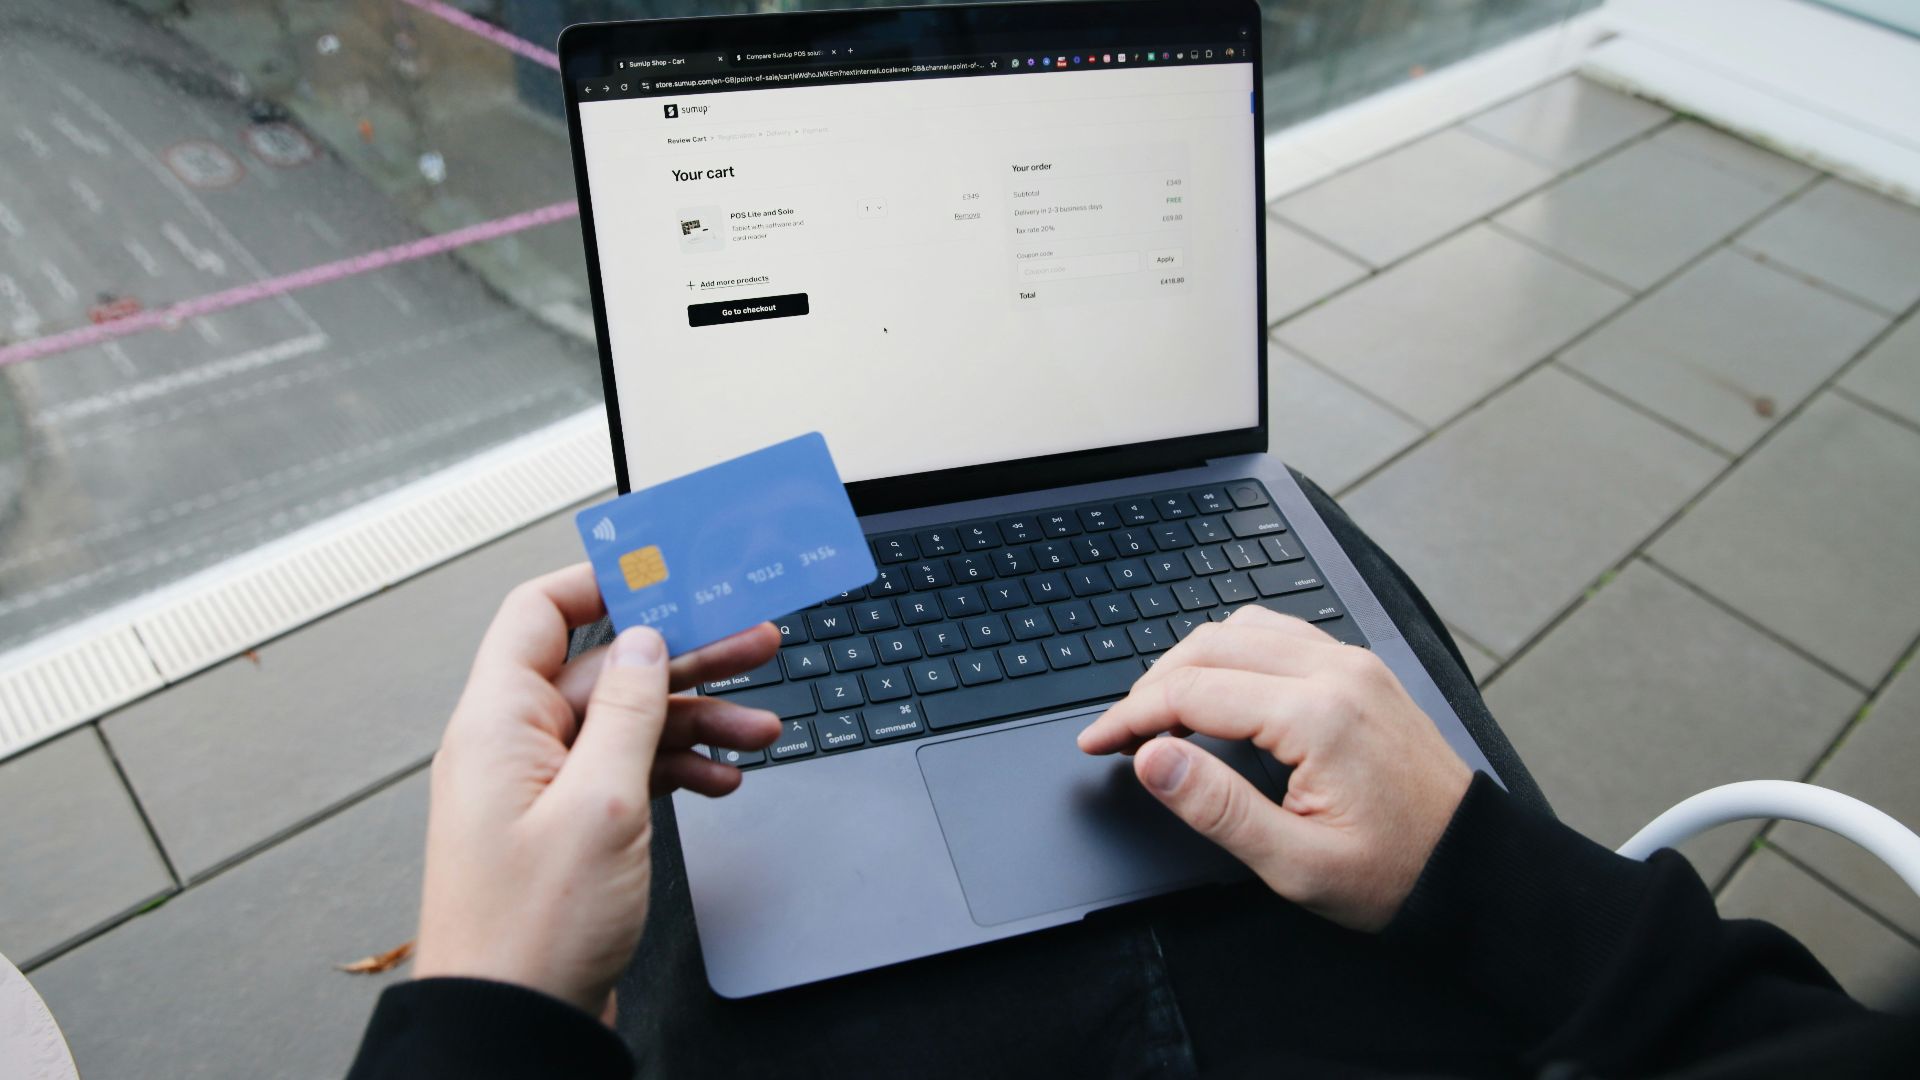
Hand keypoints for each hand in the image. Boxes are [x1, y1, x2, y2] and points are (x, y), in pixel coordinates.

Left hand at [412, 564, 781, 1019]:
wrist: (515, 1026)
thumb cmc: (531, 931)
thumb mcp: (600, 803)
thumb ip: (627, 711)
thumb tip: (645, 642)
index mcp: (497, 723)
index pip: (541, 613)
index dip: (605, 583)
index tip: (670, 569)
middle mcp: (514, 747)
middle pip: (606, 669)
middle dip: (685, 654)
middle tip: (755, 639)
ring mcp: (542, 789)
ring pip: (629, 723)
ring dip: (697, 719)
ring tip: (763, 724)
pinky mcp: (569, 828)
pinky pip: (628, 772)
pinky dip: (678, 769)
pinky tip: (723, 778)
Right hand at [1077, 606, 1471, 931]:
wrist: (1473, 866)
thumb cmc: (1394, 873)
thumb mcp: (1296, 864)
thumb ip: (1217, 806)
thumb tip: (1152, 759)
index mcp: (1317, 717)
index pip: (1192, 692)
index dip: (1130, 717)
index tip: (1096, 742)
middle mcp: (1335, 672)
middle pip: (1209, 648)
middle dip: (1151, 686)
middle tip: (1120, 733)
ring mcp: (1352, 662)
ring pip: (1241, 628)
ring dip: (1190, 662)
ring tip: (1160, 713)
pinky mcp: (1360, 668)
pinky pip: (1279, 632)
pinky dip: (1232, 651)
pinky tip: (1218, 687)